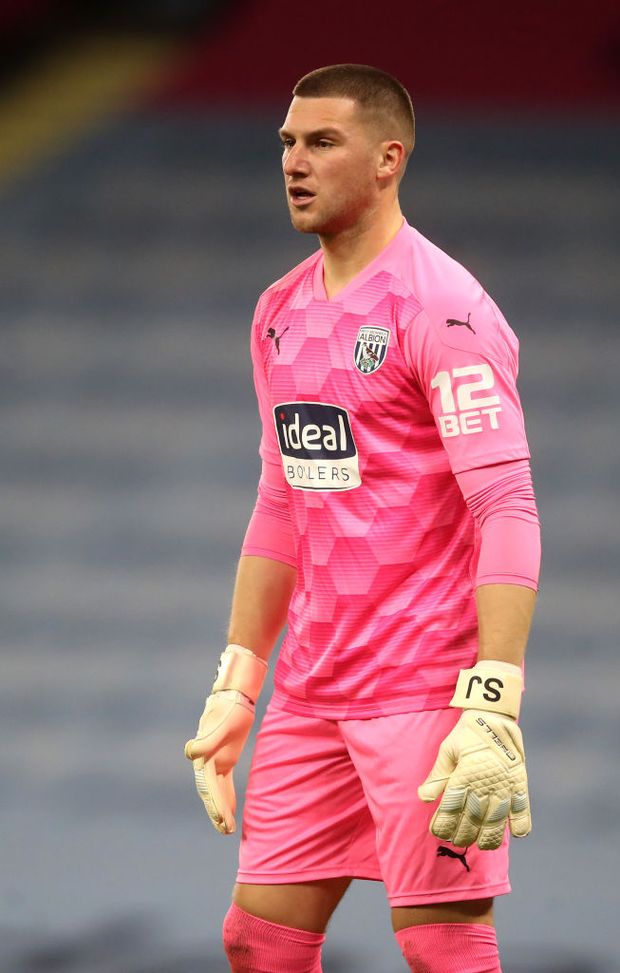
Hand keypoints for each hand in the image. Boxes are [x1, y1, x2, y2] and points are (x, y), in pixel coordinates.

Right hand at [184, 689, 254, 833]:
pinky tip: (231, 812)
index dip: (214, 803)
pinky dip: (227, 797)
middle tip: (226, 830)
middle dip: (217, 811)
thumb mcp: (222, 724)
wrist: (234, 696)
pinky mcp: (224, 759)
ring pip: (216, 790)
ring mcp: (215, 760)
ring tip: (227, 829)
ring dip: (221, 808)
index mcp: (204, 755)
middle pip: (210, 791)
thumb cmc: (230, 709)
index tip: (221, 820)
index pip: (208, 785)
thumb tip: (190, 754)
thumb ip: (207, 739)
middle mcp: (206, 761)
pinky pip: (224, 782)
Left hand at [418, 708, 530, 849]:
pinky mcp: (519, 783)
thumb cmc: (466, 733)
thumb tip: (423, 798)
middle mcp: (484, 784)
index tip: (437, 833)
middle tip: (455, 840)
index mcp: (464, 775)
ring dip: (487, 837)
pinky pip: (523, 808)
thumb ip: (437, 776)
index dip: (443, 825)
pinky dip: (521, 824)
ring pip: (496, 821)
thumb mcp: (447, 750)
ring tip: (480, 844)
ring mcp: (503, 785)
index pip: (451, 809)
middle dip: (462, 834)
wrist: (493, 716)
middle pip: (472, 820)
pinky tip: (515, 834)